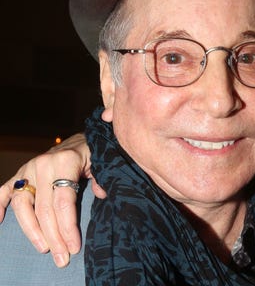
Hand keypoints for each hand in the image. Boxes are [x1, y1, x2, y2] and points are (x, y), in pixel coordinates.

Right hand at [0, 133, 105, 266]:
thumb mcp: (103, 162)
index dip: (68, 227)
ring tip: (44, 248)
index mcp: (65, 162)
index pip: (64, 202)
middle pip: (44, 208)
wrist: (83, 139)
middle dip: (53, 236)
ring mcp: (29, 169)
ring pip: (22, 204)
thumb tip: (101, 195)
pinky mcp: (20, 173)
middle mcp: (43, 165)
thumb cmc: (94, 154)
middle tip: (62, 257)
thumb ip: (102, 178)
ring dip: (31, 230)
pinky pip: (4, 190)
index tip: (74, 247)